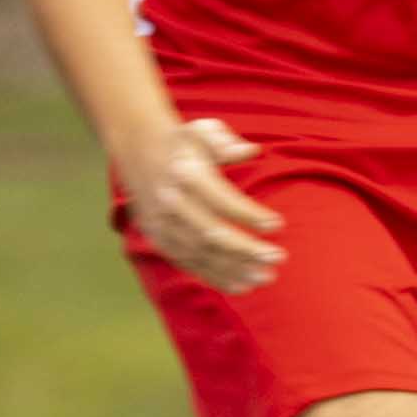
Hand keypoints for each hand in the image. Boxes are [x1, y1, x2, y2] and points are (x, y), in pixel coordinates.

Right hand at [120, 115, 285, 288]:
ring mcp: (162, 224)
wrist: (139, 152)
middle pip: (210, 233)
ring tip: (266, 277)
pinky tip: (242, 286)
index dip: (248, 214)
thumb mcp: (202, 130)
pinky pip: (189, 264)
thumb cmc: (184, 143)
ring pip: (200, 254)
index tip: (278, 224)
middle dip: (246, 249)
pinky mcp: (160, 240)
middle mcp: (171, 201)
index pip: (220, 199)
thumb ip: (224, 141)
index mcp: (185, 174)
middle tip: (278, 257)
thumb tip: (250, 151)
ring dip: (234, 269)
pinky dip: (215, 277)